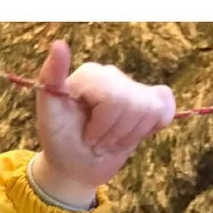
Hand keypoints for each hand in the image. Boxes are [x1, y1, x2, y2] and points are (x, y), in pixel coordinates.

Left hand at [29, 39, 174, 203]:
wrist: (76, 168)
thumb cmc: (60, 144)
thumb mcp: (48, 118)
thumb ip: (50, 81)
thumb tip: (58, 44)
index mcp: (91, 74)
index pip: (114, 98)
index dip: (102, 126)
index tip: (86, 136)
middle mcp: (113, 75)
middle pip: (133, 104)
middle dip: (114, 134)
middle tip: (96, 142)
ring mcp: (133, 86)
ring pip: (150, 109)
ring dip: (128, 136)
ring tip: (109, 141)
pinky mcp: (150, 99)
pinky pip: (165, 106)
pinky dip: (151, 128)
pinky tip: (132, 133)